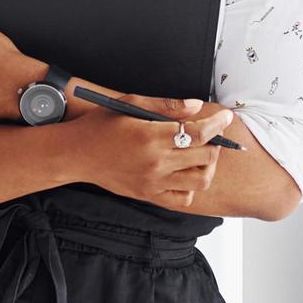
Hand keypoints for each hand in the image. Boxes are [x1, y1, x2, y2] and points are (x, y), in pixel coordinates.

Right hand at [63, 97, 233, 207]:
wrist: (77, 154)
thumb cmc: (101, 126)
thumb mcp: (130, 104)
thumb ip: (166, 105)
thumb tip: (197, 106)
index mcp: (150, 136)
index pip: (198, 132)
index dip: (217, 123)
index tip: (225, 117)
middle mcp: (155, 162)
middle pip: (205, 156)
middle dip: (216, 142)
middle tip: (212, 133)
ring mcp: (154, 182)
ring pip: (201, 180)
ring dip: (208, 165)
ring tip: (201, 154)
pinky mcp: (150, 195)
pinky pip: (184, 198)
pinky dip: (192, 186)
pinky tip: (185, 172)